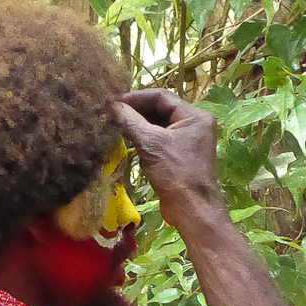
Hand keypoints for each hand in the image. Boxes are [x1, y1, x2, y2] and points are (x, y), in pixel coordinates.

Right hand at [113, 90, 221, 227]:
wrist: (192, 209)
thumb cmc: (176, 173)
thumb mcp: (151, 144)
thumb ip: (130, 121)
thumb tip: (111, 106)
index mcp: (194, 116)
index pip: (161, 96)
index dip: (136, 97)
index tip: (113, 101)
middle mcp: (194, 124)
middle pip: (160, 108)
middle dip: (136, 110)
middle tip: (111, 112)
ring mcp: (187, 140)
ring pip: (159, 124)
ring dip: (138, 123)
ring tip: (115, 123)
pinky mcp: (179, 154)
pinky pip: (159, 138)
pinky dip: (143, 136)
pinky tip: (126, 137)